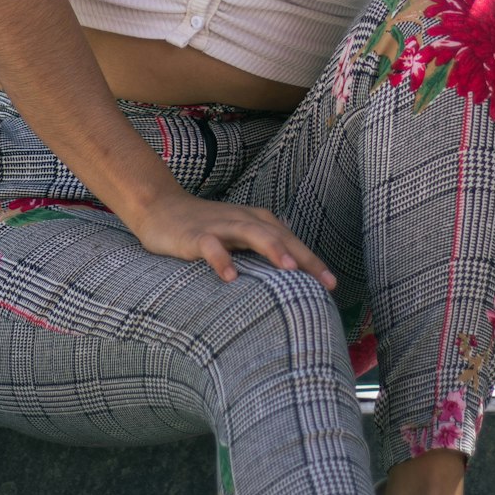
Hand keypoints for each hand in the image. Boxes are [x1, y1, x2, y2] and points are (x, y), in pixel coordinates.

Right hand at [131, 188, 336, 288]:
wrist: (161, 208)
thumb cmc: (206, 227)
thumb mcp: (240, 235)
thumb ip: (264, 247)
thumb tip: (294, 267)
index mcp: (258, 222)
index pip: (291, 242)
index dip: (313, 262)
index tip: (333, 286)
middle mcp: (244, 220)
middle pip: (279, 236)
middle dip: (303, 257)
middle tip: (324, 281)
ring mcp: (220, 226)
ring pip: (251, 233)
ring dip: (272, 248)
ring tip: (289, 269)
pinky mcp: (195, 235)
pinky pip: (210, 246)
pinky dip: (221, 259)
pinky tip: (230, 277)